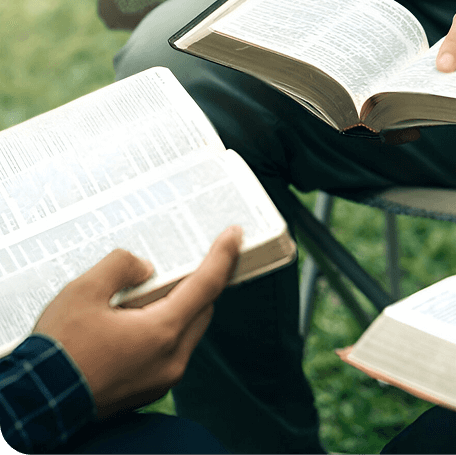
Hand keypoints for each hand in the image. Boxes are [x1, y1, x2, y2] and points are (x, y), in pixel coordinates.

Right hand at [33, 224, 241, 417]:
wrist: (36, 404)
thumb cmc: (58, 353)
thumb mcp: (83, 292)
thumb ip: (121, 266)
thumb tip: (144, 269)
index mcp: (161, 333)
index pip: (206, 285)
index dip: (223, 256)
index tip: (235, 236)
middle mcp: (171, 359)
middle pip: (202, 308)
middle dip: (200, 280)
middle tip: (192, 258)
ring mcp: (163, 377)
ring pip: (188, 329)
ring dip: (181, 305)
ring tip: (154, 287)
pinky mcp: (150, 387)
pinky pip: (172, 348)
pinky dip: (167, 326)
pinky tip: (141, 315)